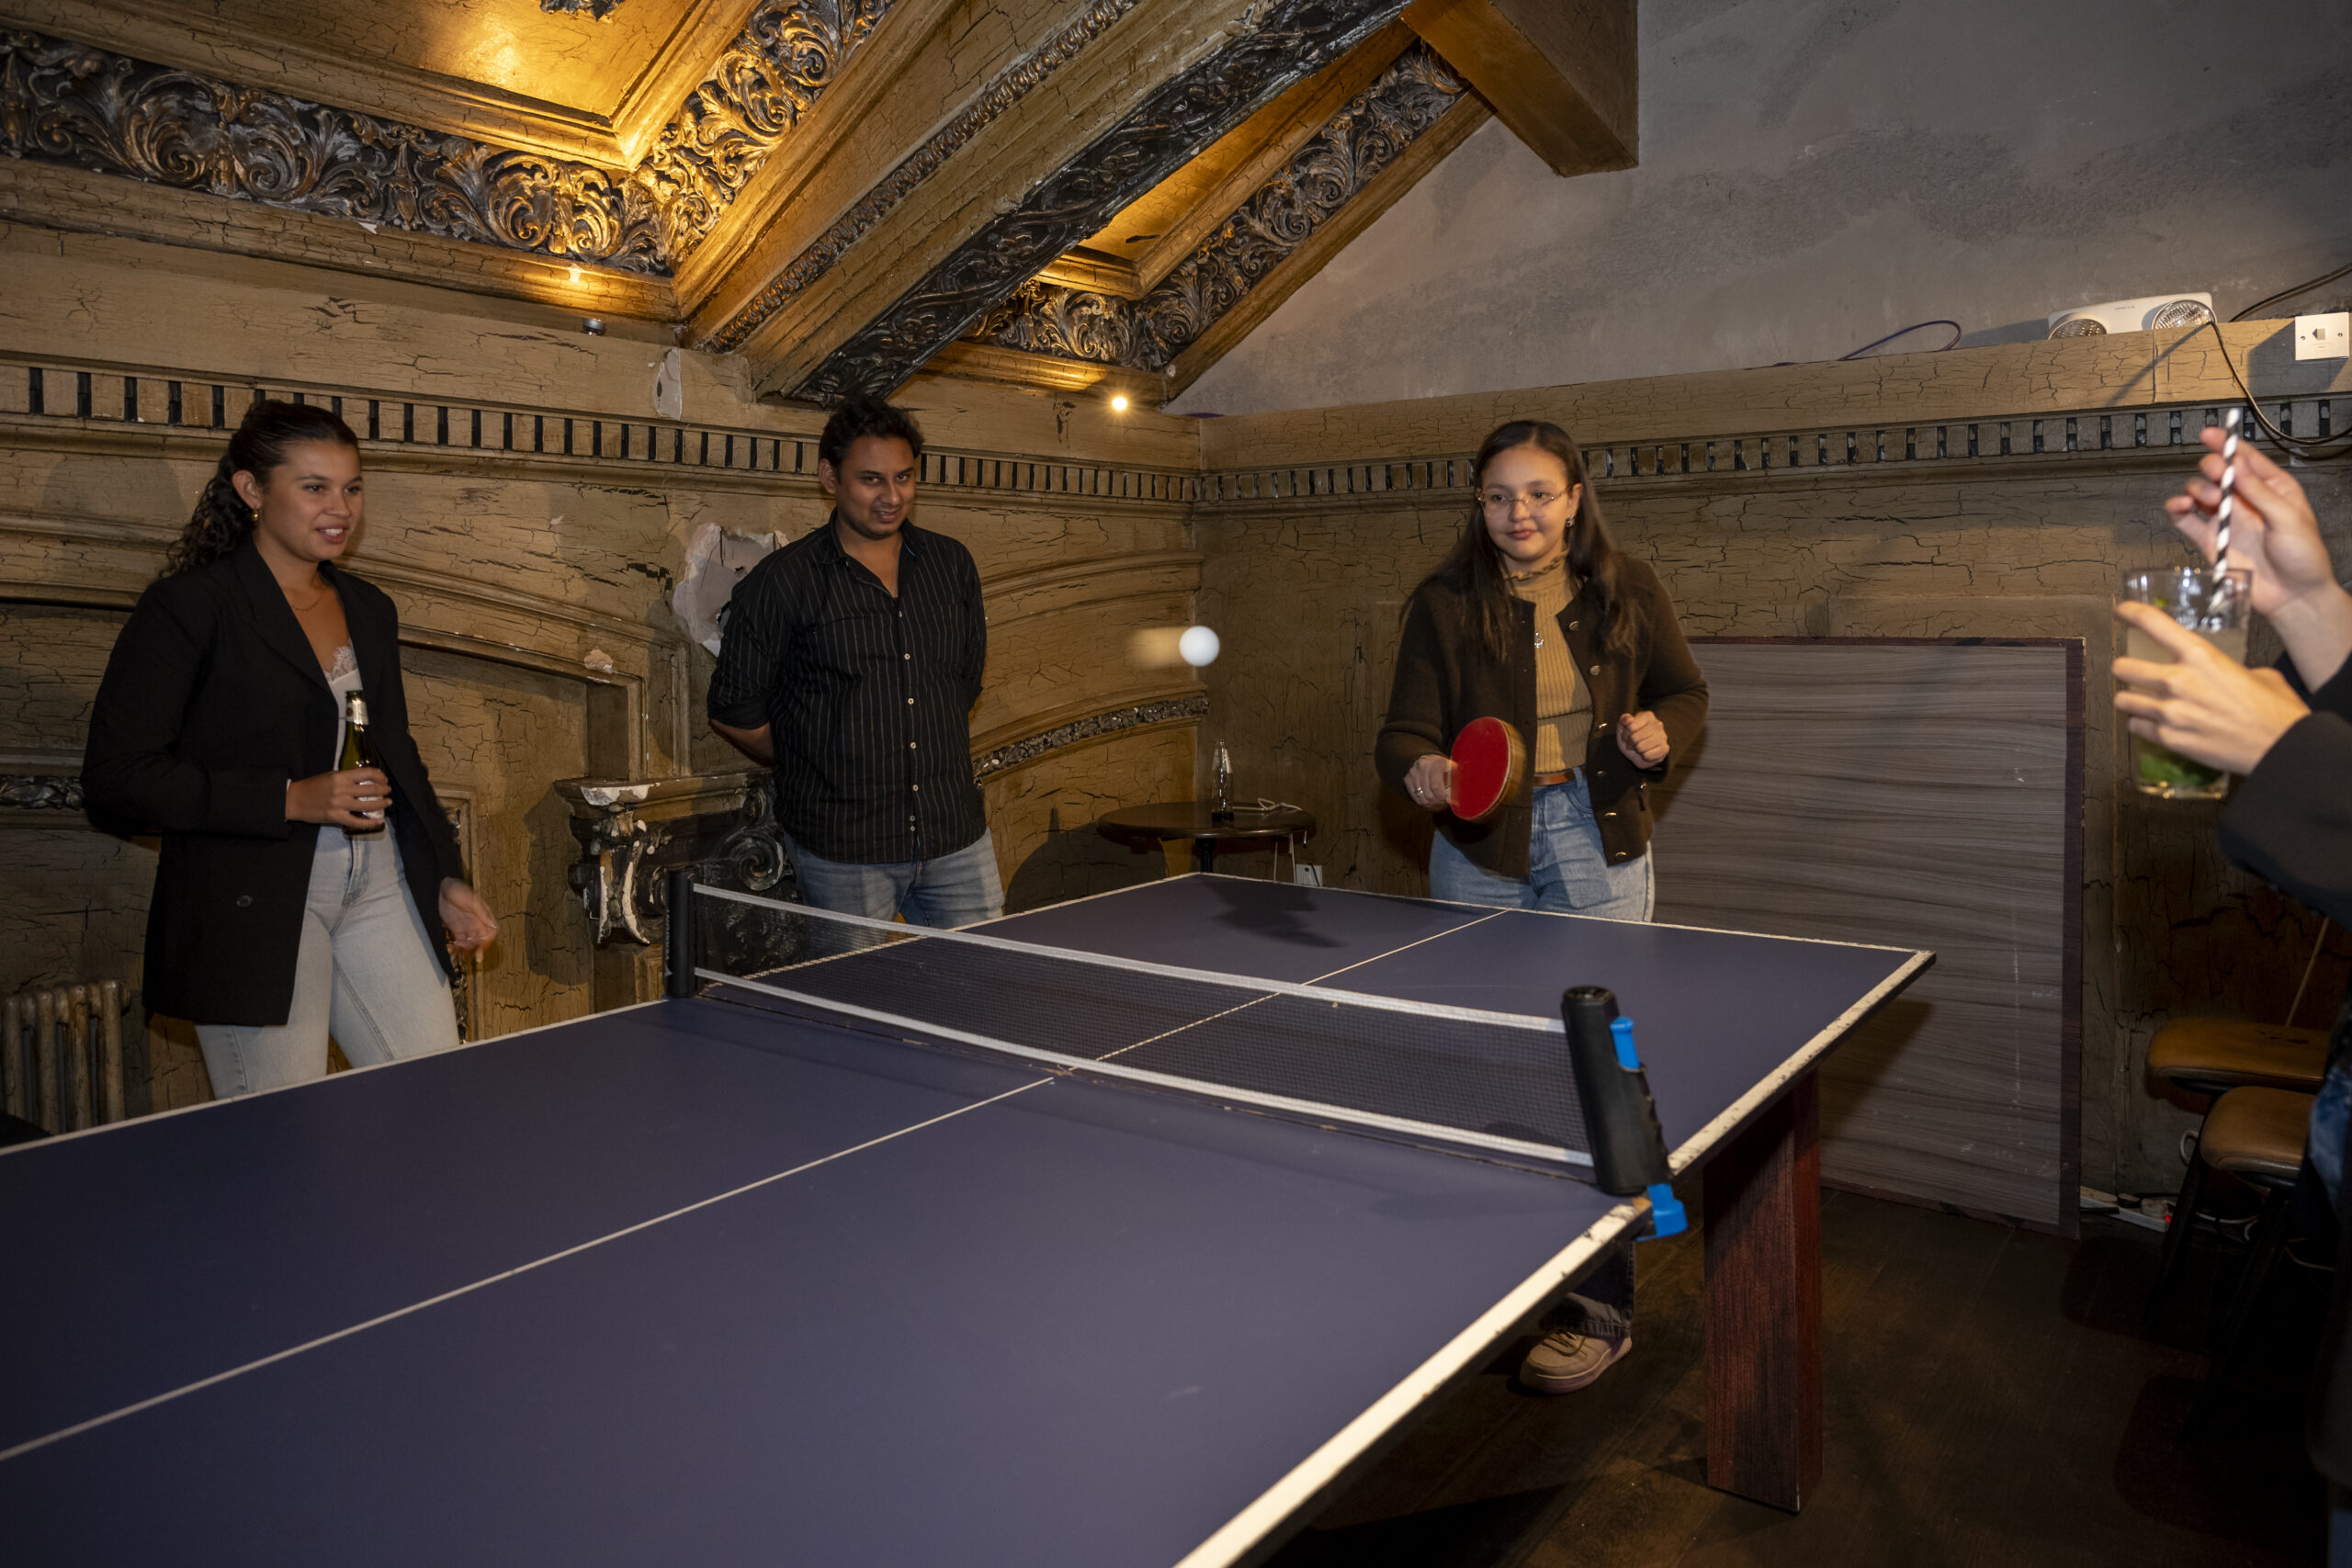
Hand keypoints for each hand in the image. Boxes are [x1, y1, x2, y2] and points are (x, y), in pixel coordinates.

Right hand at [286, 768, 390, 828]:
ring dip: (381, 804)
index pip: (367, 773)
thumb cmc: (312, 787)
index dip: (379, 776)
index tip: (384, 779)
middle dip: (384, 790)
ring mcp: (339, 804)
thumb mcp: (330, 776)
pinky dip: (370, 822)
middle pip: (371, 789)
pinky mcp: (336, 817)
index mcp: (340, 776)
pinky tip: (378, 821)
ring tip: (387, 802)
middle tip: (388, 791)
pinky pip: (357, 821)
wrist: (294, 800)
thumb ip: (347, 778)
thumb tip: (366, 780)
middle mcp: (342, 789)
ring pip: (368, 805)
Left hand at [439, 879, 498, 952]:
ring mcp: (466, 926)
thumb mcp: (472, 901)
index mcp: (484, 915)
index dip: (489, 939)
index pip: (491, 931)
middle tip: (474, 952)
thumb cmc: (458, 890)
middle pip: (482, 939)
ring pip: (472, 941)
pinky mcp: (456, 929)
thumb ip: (482, 913)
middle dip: (479, 947)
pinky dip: (460, 945)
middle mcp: (477, 922)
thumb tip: (494, 926)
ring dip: (469, 947)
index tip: (484, 945)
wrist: (440, 889)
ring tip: (463, 946)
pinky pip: (461, 941)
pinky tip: (457, 945)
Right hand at [1405, 753, 1453, 811]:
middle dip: (1437, 801)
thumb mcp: (1451, 769)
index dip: (1441, 796)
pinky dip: (1423, 802)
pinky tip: (1430, 800)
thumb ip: (1455, 782)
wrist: (1427, 760)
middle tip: (1443, 800)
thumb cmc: (1442, 766)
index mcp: (1435, 764)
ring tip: (1437, 800)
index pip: (1436, 786)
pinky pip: (1415, 798)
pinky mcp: (1407, 779)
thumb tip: (1454, 799)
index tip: (1446, 799)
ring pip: (1422, 798)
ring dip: (1431, 803)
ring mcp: (1413, 774)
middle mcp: (1422, 768)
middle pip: (1429, 794)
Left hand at [1615, 711, 1668, 766]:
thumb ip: (1624, 719)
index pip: (1630, 727)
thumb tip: (1629, 719)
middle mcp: (1658, 724)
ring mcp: (1663, 736)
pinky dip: (1644, 756)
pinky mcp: (1665, 748)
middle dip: (1630, 743)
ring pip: (1640, 747)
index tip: (1627, 735)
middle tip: (1633, 743)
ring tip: (1639, 747)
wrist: (1638, 752)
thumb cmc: (1630, 737)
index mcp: (1648, 716)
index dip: (1625, 734)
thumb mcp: (1623, 726)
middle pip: (1634, 738)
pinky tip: (1647, 752)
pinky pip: (1647, 756)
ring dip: (1637, 750)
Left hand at [2113, 602, 2309, 774]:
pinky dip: (2141, 724)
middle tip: (2130, 671)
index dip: (2130, 612)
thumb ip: (2225, 668)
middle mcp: (2179, 681)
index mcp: (2201, 656)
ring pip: (2122, 700)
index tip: (2121, 612)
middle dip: (2124, 668)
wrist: (2282, 747)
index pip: (2153, 622)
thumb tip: (2218, 673)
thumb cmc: (2275, 710)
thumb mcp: (2256, 673)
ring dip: (2130, 699)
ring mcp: (2170, 712)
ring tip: (2141, 700)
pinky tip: (2153, 723)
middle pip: (2122, 666)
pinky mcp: (2168, 738)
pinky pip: (2136, 727)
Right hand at [2166, 427, 2351, 689]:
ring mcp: (2225, 519)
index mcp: (2272, 488)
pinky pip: (2185, 519)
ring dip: (2199, 490)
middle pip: (2218, 472)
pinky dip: (2177, 510)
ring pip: (2199, 492)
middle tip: (2216, 476)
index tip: (2211, 433)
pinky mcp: (2209, 539)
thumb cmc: (2303, 557)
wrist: (2292, 595)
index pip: (2246, 458)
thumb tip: (2239, 467)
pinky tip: (2180, 507)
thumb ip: (2260, 493)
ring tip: (2209, 501)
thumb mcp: (2290, 519)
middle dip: (2213, 468)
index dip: (2228, 444)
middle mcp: (2246, 500)